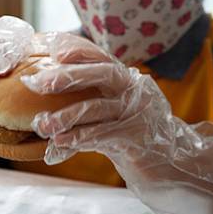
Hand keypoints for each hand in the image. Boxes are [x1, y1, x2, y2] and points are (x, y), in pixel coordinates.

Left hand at [24, 32, 212, 213]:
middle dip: (68, 75)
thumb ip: (94, 98)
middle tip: (37, 82)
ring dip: (65, 116)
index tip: (53, 49)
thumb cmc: (135, 135)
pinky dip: (77, 139)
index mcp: (127, 79)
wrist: (175, 164)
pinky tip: (58, 145)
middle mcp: (134, 91)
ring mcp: (138, 114)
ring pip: (97, 108)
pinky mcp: (137, 140)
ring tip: (41, 124)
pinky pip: (102, 136)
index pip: (101, 56)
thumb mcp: (118, 110)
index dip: (77, 49)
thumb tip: (49, 86)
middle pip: (102, 73)